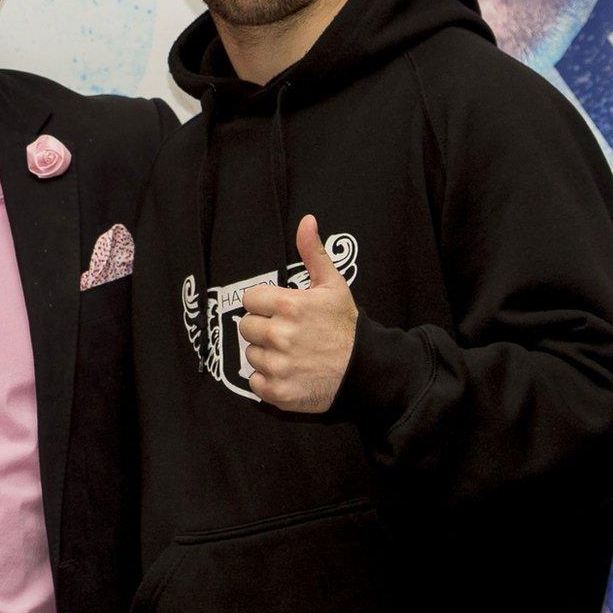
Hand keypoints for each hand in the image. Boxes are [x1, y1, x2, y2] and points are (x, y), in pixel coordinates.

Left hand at [237, 215, 356, 413]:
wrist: (366, 370)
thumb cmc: (346, 326)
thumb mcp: (333, 285)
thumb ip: (313, 252)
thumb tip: (306, 220)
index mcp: (289, 306)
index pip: (250, 300)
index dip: (264, 305)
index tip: (279, 311)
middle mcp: (280, 335)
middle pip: (246, 327)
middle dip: (263, 328)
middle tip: (286, 333)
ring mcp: (278, 365)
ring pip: (251, 354)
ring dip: (266, 354)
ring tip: (291, 354)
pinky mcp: (278, 392)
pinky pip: (255, 382)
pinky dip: (268, 380)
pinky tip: (289, 372)